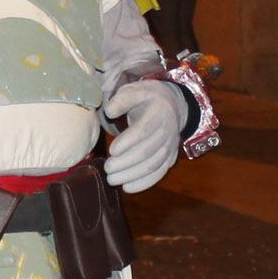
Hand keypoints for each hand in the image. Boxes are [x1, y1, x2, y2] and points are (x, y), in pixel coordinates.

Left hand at [103, 79, 183, 193]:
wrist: (170, 105)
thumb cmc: (144, 99)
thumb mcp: (134, 91)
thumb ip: (122, 99)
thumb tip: (110, 111)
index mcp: (158, 112)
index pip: (144, 130)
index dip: (128, 141)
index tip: (112, 150)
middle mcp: (167, 131)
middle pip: (147, 151)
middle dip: (126, 163)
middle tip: (106, 168)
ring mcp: (170, 146)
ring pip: (153, 165)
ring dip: (132, 175)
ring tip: (111, 179)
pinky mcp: (170, 157)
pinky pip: (160, 172)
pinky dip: (145, 183)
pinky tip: (127, 188)